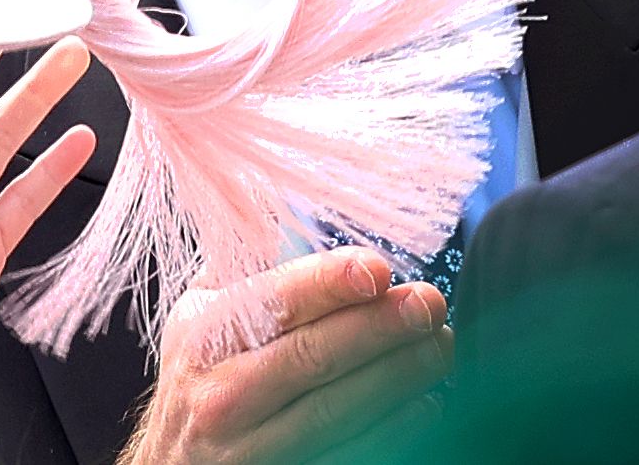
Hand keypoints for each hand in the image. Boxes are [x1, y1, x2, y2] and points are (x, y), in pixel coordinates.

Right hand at [122, 246, 452, 464]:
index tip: (379, 269)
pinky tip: (424, 404)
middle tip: (429, 303)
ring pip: (335, 411)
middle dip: (380, 327)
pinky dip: (390, 430)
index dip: (329, 283)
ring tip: (440, 346)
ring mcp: (249, 450)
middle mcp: (222, 394)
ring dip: (398, 377)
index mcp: (206, 335)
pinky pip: (344, 456)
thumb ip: (241, 264)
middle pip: (313, 357)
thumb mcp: (198, 313)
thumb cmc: (202, 373)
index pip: (274, 303)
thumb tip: (284, 200)